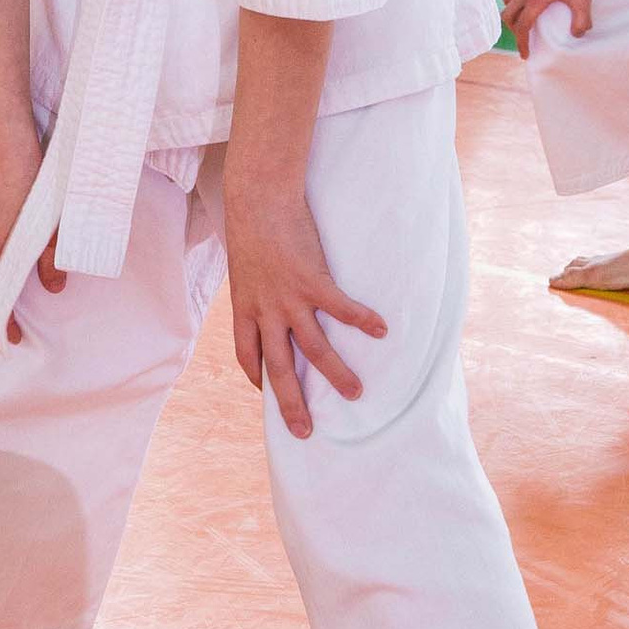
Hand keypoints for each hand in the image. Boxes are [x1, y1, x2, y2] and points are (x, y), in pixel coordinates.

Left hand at [227, 175, 385, 439]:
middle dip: (291, 403)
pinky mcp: (312, 280)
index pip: (247, 354)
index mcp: (245, 307)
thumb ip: (257, 283)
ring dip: (335, 374)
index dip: (257, 377)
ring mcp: (289, 299)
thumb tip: (265, 286)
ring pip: (314, 348)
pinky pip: (341, 309)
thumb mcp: (245, 261)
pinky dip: (362, 320)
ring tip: (356, 393)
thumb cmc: (252, 224)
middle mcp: (266, 311)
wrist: (257, 197)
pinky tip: (382, 330)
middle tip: (304, 431)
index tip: (266, 393)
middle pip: (279, 368)